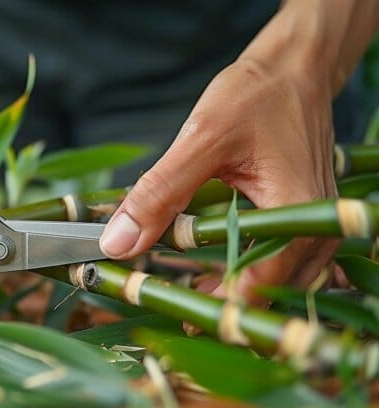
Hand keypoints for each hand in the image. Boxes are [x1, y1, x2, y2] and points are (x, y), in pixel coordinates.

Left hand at [99, 57, 339, 304]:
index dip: (207, 306)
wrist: (292, 71)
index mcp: (296, 211)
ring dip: (226, 293)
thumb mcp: (199, 140)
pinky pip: (274, 266)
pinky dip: (239, 274)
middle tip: (166, 305)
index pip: (253, 286)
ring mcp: (314, 230)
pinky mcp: (302, 224)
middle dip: (215, 305)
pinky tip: (204, 274)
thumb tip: (118, 243)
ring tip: (181, 294)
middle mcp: (315, 230)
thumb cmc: (255, 96)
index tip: (166, 310)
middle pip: (265, 295)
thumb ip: (159, 194)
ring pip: (271, 287)